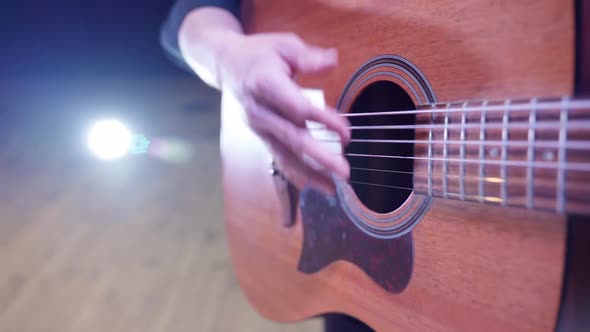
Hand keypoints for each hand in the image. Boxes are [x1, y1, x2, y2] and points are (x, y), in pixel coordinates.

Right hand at [217, 32, 350, 194]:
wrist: (227, 64)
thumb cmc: (261, 53)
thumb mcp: (284, 44)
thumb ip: (308, 57)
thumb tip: (333, 61)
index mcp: (264, 83)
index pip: (297, 108)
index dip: (323, 121)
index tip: (347, 132)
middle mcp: (258, 109)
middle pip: (292, 138)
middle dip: (320, 157)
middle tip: (344, 171)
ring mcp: (257, 125)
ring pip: (284, 154)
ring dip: (309, 172)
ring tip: (332, 187)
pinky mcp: (259, 134)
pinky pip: (278, 156)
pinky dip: (296, 171)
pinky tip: (314, 184)